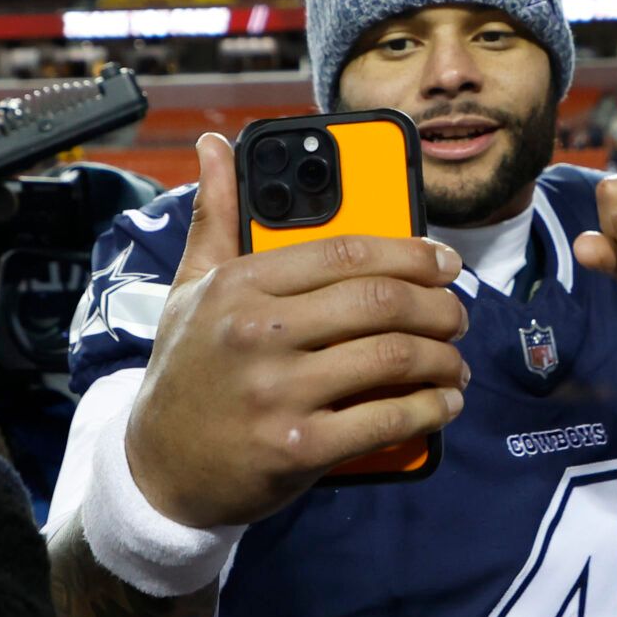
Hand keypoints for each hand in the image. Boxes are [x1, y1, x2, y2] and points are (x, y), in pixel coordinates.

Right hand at [126, 133, 468, 528]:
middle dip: (438, 306)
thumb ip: (215, 217)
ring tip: (454, 363)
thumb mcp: (189, 289)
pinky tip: (442, 405)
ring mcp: (278, 393)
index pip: (346, 251)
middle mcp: (258, 334)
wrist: (159, 470)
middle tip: (457, 315)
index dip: (410, 252)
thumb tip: (216, 146)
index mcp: (239, 286)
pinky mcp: (297, 448)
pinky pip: (386, 420)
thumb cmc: (186, 373)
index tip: (442, 262)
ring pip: (393, 358)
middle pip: (380, 301)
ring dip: (443, 360)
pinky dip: (429, 411)